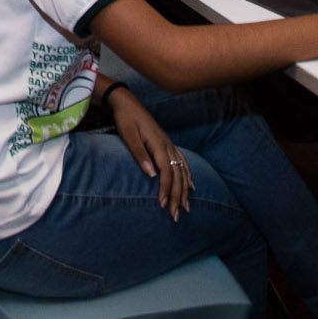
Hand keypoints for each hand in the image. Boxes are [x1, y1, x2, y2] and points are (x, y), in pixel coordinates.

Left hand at [106, 84, 191, 219]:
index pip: (167, 172)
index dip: (167, 189)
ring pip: (183, 171)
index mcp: (159, 144)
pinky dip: (188, 176)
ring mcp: (170, 145)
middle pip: (178, 175)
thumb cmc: (126, 119)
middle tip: (175, 216)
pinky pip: (183, 163)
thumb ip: (139, 154)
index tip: (164, 205)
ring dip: (184, 190)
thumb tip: (151, 174)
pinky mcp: (168, 144)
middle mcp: (168, 146)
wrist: (127, 102)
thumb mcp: (128, 135)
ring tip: (185, 208)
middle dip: (178, 196)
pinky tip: (191, 187)